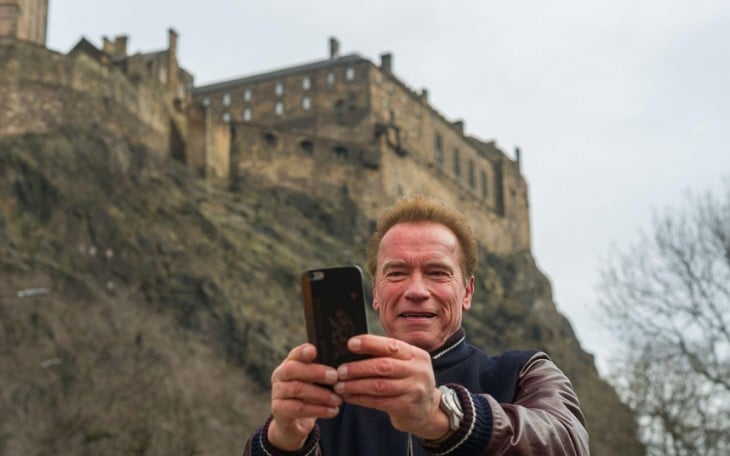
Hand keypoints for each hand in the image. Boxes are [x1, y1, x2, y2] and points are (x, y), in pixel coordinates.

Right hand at [268, 343, 341, 450]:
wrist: (295, 423)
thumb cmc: (310, 395)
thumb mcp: (316, 381)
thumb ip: (324, 371)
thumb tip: (343, 366)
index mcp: (289, 363)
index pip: (294, 353)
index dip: (302, 351)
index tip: (314, 350)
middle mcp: (280, 375)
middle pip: (292, 369)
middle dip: (315, 372)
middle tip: (334, 377)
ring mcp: (277, 393)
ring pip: (297, 389)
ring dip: (320, 394)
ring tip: (338, 399)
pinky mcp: (278, 410)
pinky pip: (298, 408)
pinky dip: (318, 410)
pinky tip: (333, 411)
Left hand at [333, 335, 449, 439]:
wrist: (428, 410)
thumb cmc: (409, 381)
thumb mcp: (406, 364)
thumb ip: (387, 356)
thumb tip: (354, 348)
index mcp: (416, 354)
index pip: (391, 345)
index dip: (370, 343)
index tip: (350, 344)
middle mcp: (418, 370)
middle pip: (384, 366)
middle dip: (358, 368)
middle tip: (340, 371)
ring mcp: (414, 390)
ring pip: (379, 386)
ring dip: (356, 385)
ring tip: (340, 386)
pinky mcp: (406, 407)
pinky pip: (378, 402)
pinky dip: (361, 399)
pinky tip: (349, 397)